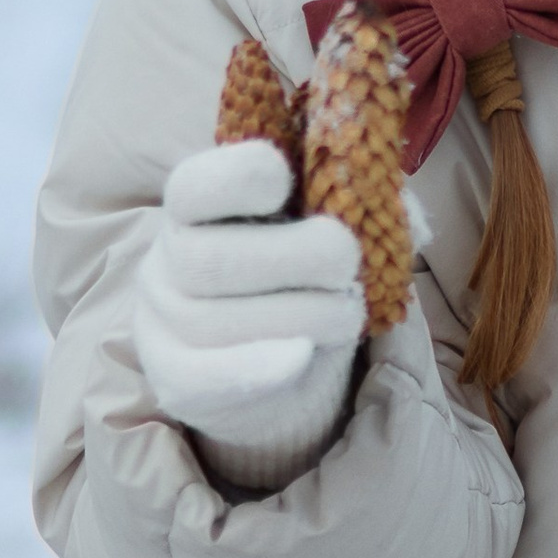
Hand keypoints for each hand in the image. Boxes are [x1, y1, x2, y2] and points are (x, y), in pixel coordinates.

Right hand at [131, 138, 367, 435]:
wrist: (271, 354)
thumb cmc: (296, 270)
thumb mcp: (317, 222)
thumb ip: (352, 200)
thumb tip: (390, 197)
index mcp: (196, 208)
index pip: (193, 187)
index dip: (238, 177)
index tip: (286, 179)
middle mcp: (168, 262)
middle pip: (209, 260)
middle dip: (296, 258)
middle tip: (347, 261)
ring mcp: (166, 324)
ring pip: (215, 322)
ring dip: (302, 315)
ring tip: (347, 312)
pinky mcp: (177, 381)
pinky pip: (206, 378)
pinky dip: (258, 367)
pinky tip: (303, 354)